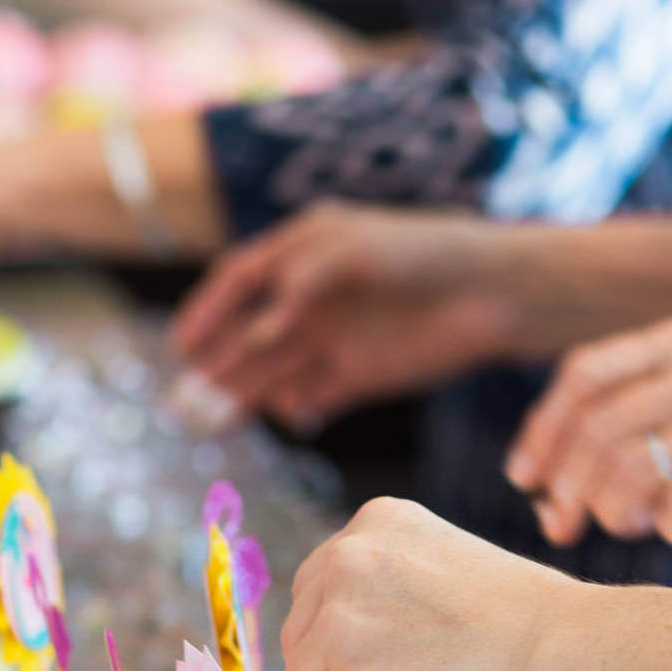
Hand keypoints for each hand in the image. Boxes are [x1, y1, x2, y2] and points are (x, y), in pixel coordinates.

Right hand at [172, 204, 515, 427]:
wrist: (489, 292)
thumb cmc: (421, 254)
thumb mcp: (351, 252)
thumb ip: (298, 288)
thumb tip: (254, 335)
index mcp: (301, 250)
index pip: (238, 280)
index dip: (207, 312)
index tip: (181, 346)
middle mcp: (309, 296)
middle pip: (248, 333)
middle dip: (215, 365)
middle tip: (183, 401)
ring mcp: (332, 337)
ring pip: (273, 370)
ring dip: (243, 395)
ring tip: (213, 421)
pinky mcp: (357, 375)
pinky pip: (313, 396)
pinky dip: (297, 409)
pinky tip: (291, 415)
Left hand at [279, 497, 572, 670]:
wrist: (561, 654)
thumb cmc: (534, 625)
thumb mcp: (449, 575)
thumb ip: (397, 595)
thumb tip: (364, 650)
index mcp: (375, 524)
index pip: (319, 585)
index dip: (332, 635)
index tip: (358, 668)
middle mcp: (345, 563)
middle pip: (300, 634)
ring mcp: (339, 624)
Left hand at [506, 305, 671, 547]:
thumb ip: (642, 417)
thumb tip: (544, 496)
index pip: (584, 377)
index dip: (541, 433)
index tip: (524, 478)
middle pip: (597, 434)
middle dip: (568, 489)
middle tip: (570, 524)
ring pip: (631, 476)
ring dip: (615, 515)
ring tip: (634, 524)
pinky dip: (669, 532)